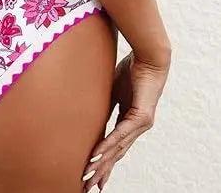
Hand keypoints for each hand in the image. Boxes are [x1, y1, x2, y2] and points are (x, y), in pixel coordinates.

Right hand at [82, 50, 169, 190]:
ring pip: (118, 149)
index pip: (115, 147)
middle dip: (101, 172)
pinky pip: (121, 134)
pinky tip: (97, 156)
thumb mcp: (112, 90)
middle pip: (116, 154)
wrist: (149, 57)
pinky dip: (107, 146)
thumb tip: (89, 111)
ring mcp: (141, 124)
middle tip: (86, 187)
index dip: (103, 163)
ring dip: (101, 164)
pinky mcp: (142, 117)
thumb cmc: (131, 69)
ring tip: (88, 177)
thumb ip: (105, 104)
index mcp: (129, 121)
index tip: (92, 176)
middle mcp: (136, 127)